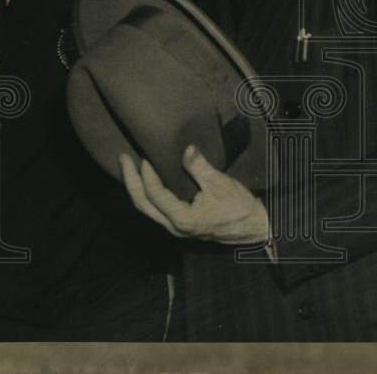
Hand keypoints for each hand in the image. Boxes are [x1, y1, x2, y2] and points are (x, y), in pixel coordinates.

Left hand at [118, 144, 269, 244]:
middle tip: (123, 159)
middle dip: (130, 181)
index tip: (145, 155)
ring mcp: (176, 228)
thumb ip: (199, 167)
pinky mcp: (180, 225)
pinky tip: (147, 181)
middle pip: (142, 205)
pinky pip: (156, 210)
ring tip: (130, 168)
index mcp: (182, 219)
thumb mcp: (220, 183)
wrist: (253, 227)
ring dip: (136, 189)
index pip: (155, 195)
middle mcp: (174, 227)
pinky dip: (148, 195)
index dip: (147, 174)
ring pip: (147, 210)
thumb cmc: (239, 207)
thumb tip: (186, 149)